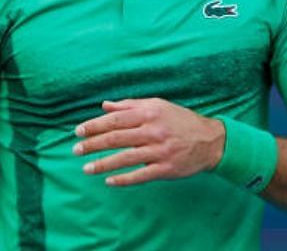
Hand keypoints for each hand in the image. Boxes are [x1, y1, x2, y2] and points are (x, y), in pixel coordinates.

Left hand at [73, 98, 224, 185]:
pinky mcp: (166, 168)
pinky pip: (140, 175)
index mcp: (150, 113)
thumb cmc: (181, 121)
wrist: (211, 140)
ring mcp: (160, 151)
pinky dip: (123, 179)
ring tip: (86, 168)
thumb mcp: (159, 106)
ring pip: (125, 158)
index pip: (116, 119)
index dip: (95, 125)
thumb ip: (130, 106)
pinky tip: (109, 181)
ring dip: (102, 164)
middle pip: (116, 138)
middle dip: (92, 144)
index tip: (78, 132)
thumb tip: (105, 106)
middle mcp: (154, 131)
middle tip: (76, 150)